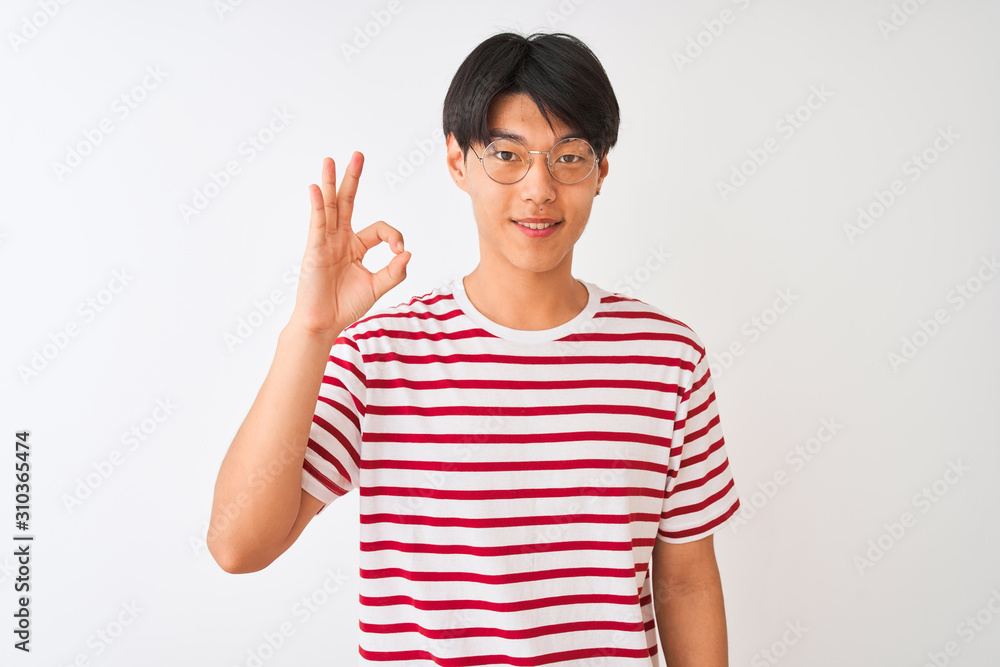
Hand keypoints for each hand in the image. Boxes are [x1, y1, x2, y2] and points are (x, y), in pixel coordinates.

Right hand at [288, 153, 409, 336]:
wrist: (323, 323)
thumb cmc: (345, 306)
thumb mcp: (377, 287)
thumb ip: (394, 271)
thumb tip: (408, 252)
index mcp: (357, 247)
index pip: (380, 229)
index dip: (394, 236)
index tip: (400, 251)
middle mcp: (340, 239)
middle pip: (347, 202)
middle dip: (353, 178)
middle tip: (358, 155)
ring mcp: (326, 242)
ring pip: (330, 206)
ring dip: (330, 183)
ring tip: (329, 160)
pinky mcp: (315, 249)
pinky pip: (317, 223)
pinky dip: (317, 206)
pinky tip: (316, 189)